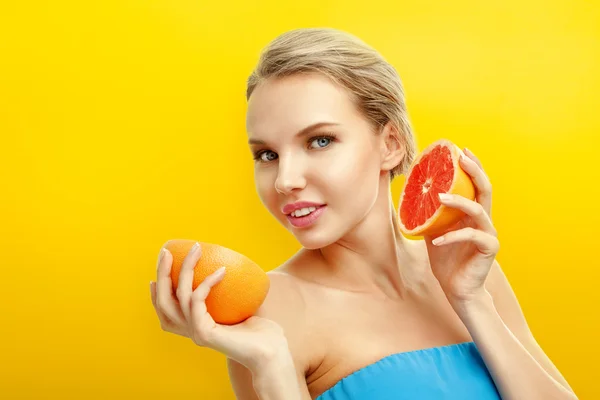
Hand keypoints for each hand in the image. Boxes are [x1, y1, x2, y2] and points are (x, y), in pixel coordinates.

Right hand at [150, 243, 288, 370]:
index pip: (166, 311)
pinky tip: (222, 271)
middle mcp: (191, 330)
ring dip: (185, 268)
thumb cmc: (261, 331)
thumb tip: (231, 265)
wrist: (272, 353)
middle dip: (162, 273)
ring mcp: (196, 332)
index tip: (159, 270)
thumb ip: (231, 292)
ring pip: (179, 295)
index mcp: (196, 326)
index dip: (157, 291)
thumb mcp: (241, 307)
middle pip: (164, 302)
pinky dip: (207, 282)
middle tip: (166, 251)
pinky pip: (197, 300)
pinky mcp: (204, 333)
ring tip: (196, 249)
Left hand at [423, 148, 499, 305]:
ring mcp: (488, 234)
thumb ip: (426, 214)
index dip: (472, 167)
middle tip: (461, 158)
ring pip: (479, 211)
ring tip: (440, 197)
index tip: (461, 150)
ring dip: (459, 202)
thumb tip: (407, 195)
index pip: (476, 185)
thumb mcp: (432, 231)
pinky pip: (471, 237)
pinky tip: (437, 241)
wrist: (456, 288)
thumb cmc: (446, 259)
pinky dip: (452, 237)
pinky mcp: (488, 249)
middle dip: (475, 171)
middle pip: (485, 190)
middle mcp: (484, 220)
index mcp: (472, 214)